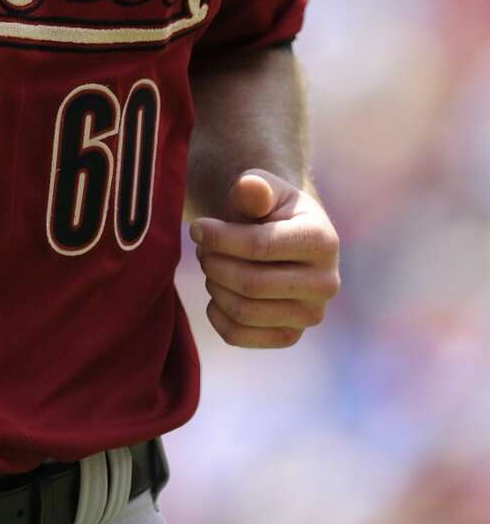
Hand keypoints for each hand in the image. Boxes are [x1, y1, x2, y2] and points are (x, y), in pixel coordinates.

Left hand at [189, 169, 339, 347]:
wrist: (278, 234)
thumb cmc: (266, 207)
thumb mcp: (261, 187)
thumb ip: (254, 188)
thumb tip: (250, 188)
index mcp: (323, 241)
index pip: (260, 247)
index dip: (219, 238)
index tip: (196, 228)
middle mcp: (326, 284)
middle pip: (251, 284)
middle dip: (214, 263)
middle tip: (203, 248)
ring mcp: (310, 315)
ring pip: (243, 312)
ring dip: (214, 285)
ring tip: (212, 263)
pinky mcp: (289, 336)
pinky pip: (238, 335)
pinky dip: (215, 313)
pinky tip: (216, 289)